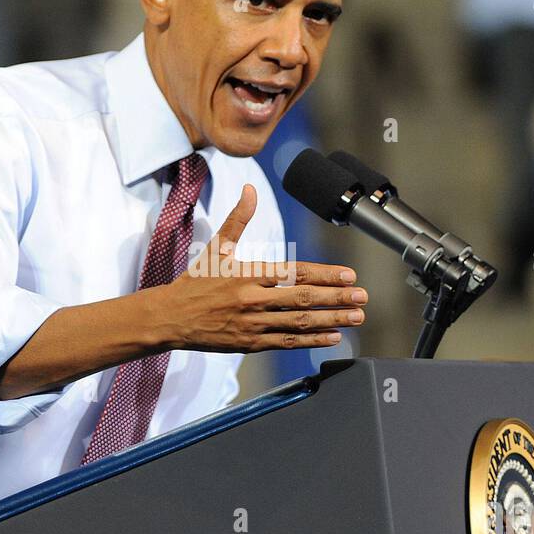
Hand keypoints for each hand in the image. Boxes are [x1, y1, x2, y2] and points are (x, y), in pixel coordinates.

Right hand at [157, 184, 366, 352]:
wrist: (170, 318)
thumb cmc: (195, 282)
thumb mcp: (217, 248)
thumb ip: (238, 219)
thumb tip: (249, 189)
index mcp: (249, 273)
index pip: (296, 272)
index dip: (326, 274)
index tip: (349, 275)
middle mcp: (254, 299)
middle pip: (304, 298)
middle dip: (338, 298)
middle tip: (363, 297)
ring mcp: (254, 324)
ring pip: (300, 323)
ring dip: (332, 320)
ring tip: (356, 317)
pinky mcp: (251, 343)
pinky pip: (288, 342)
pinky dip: (312, 340)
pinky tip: (333, 337)